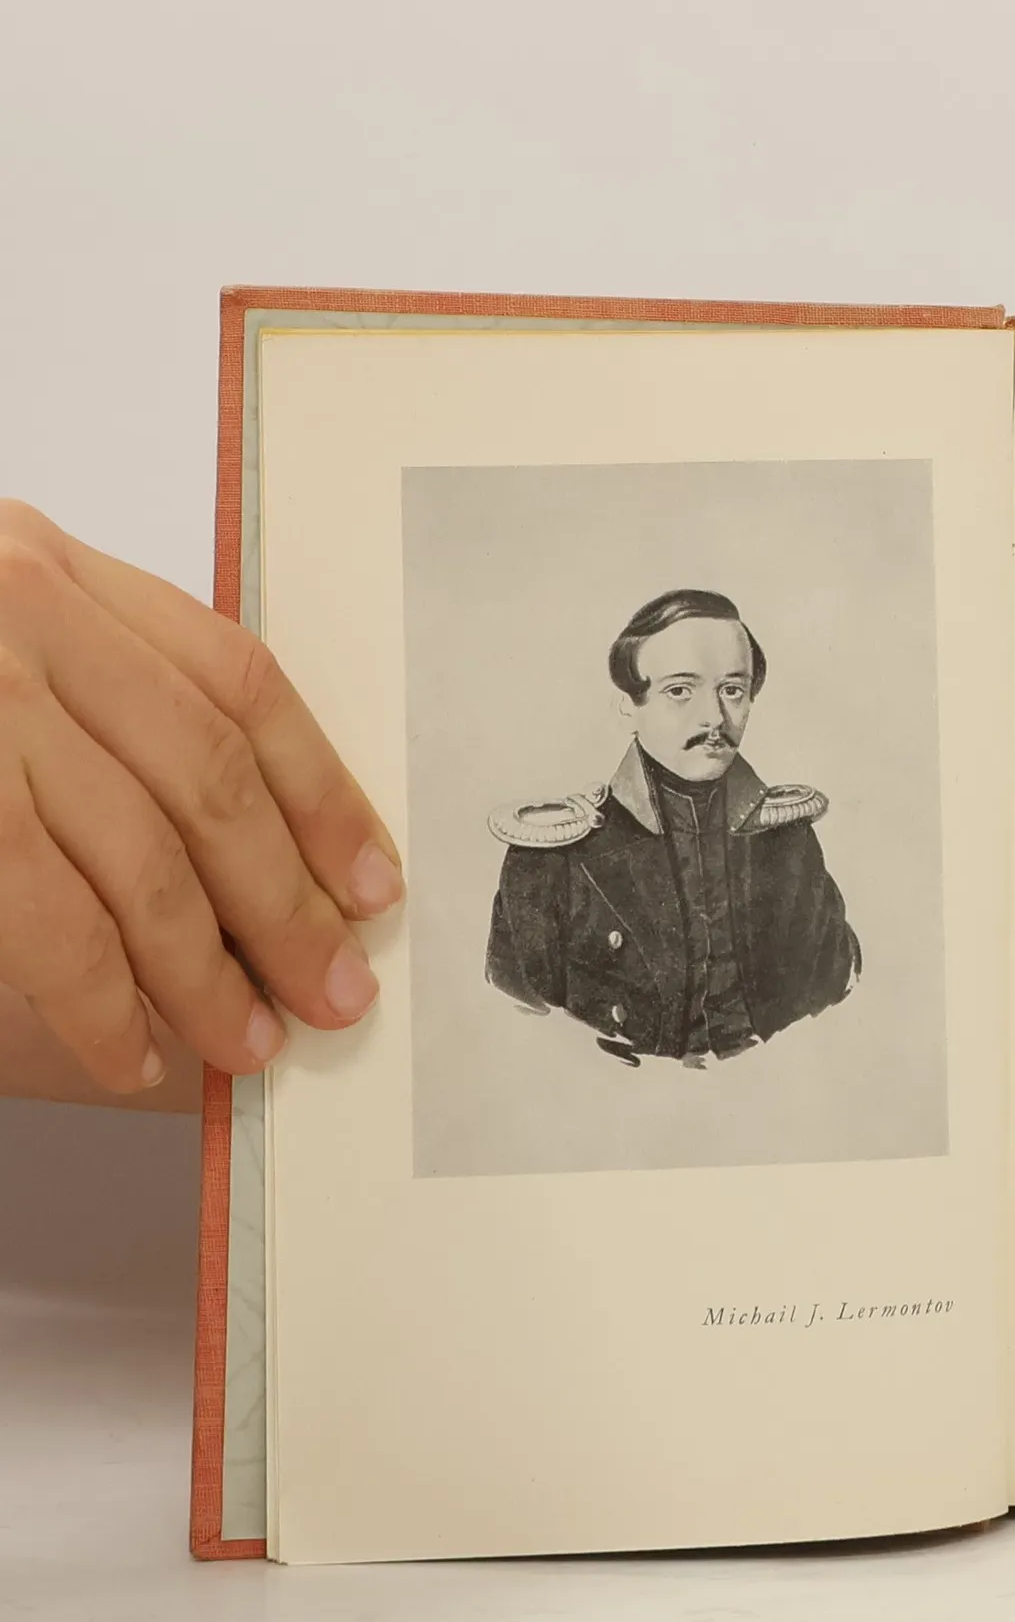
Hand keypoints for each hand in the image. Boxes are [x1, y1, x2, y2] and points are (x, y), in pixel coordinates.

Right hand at [0, 501, 403, 1101]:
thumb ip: (93, 689)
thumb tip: (229, 854)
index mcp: (50, 573)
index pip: (236, 686)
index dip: (322, 792)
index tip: (372, 884)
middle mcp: (15, 618)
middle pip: (204, 780)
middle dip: (286, 901)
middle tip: (336, 993)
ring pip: (131, 854)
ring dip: (204, 966)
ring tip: (250, 1041)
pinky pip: (35, 906)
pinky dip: (94, 992)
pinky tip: (134, 1049)